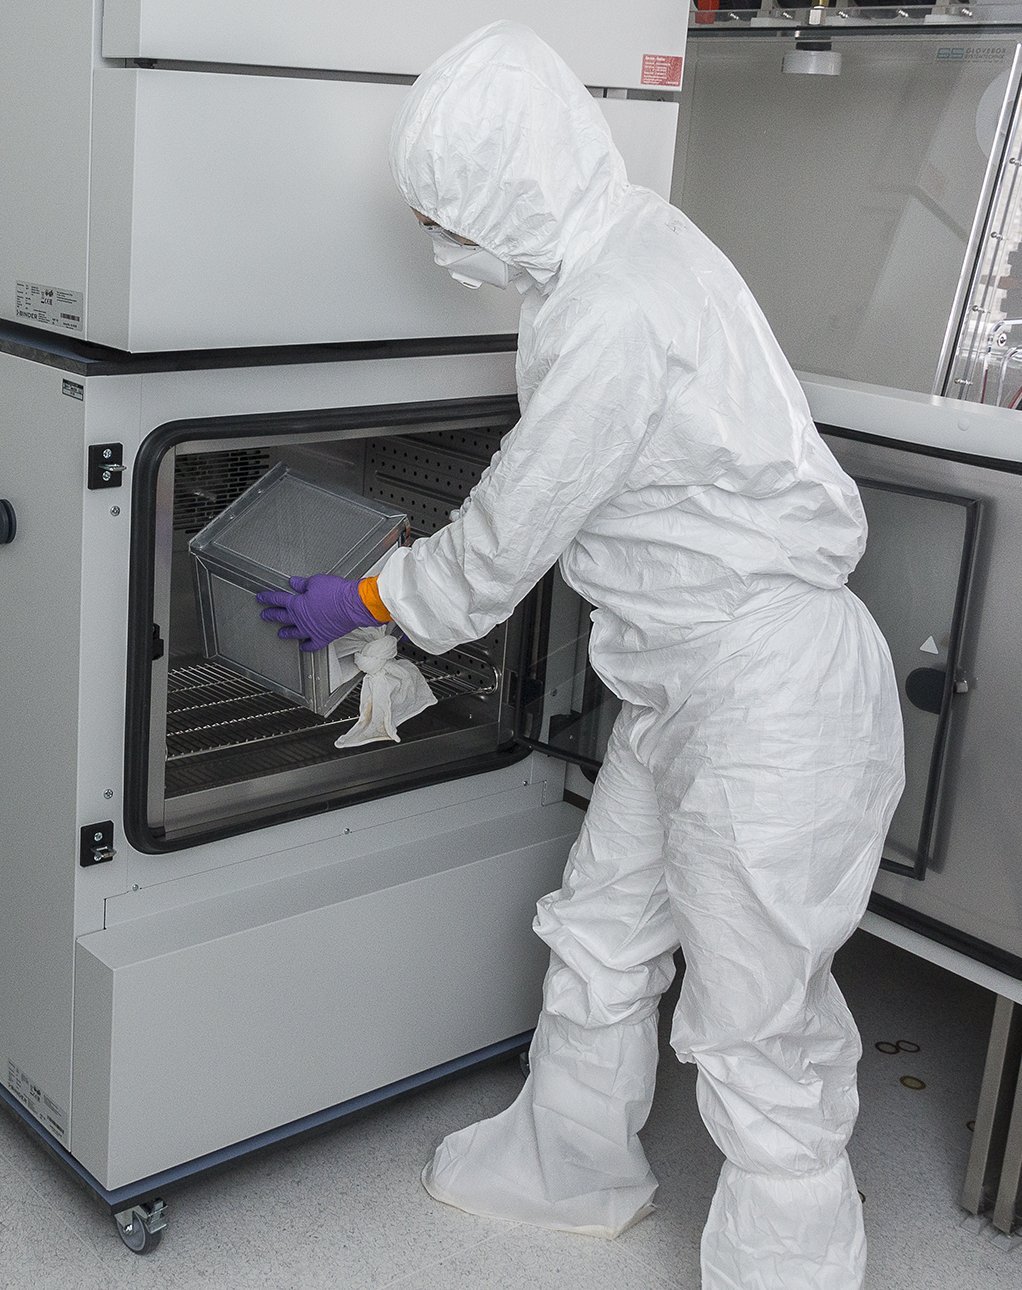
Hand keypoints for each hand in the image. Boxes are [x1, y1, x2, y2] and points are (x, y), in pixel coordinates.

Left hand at [257, 574, 380, 651]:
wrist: (352, 605)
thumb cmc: (337, 593)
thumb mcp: (316, 582)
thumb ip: (303, 584)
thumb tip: (294, 583)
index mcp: (297, 604)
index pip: (278, 600)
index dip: (267, 598)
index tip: (261, 598)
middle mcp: (301, 619)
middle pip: (281, 617)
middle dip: (271, 615)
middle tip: (265, 615)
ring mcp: (311, 630)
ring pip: (294, 633)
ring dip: (286, 632)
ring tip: (280, 633)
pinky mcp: (323, 637)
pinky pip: (311, 645)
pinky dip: (306, 646)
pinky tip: (303, 646)